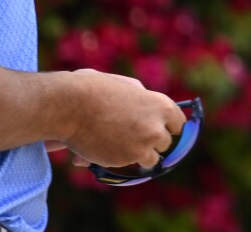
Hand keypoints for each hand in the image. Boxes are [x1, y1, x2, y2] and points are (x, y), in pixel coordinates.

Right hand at [59, 70, 185, 169]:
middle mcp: (157, 127)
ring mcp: (144, 145)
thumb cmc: (94, 89)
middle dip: (151, 141)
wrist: (71, 105)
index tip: (160, 130)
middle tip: (134, 136)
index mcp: (161, 105)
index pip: (179, 123)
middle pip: (166, 143)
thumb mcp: (126, 85)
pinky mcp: (128, 159)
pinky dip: (122, 160)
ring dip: (139, 154)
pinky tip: (107, 147)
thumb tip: (151, 112)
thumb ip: (142, 98)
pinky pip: (131, 165)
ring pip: (152, 158)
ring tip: (120, 143)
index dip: (168, 127)